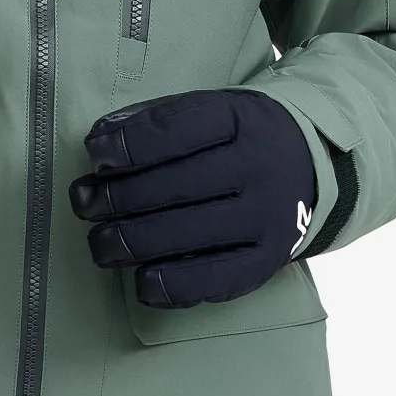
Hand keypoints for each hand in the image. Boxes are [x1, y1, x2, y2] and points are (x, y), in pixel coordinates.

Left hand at [69, 86, 318, 306]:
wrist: (311, 164)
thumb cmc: (235, 136)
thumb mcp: (208, 109)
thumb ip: (153, 121)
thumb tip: (100, 144)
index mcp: (239, 118)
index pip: (178, 129)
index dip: (129, 144)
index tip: (95, 155)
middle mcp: (258, 166)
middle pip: (177, 185)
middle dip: (118, 197)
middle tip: (84, 203)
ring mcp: (267, 216)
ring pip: (190, 233)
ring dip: (133, 242)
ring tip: (99, 243)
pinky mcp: (268, 260)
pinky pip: (216, 279)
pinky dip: (173, 286)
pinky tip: (141, 282)